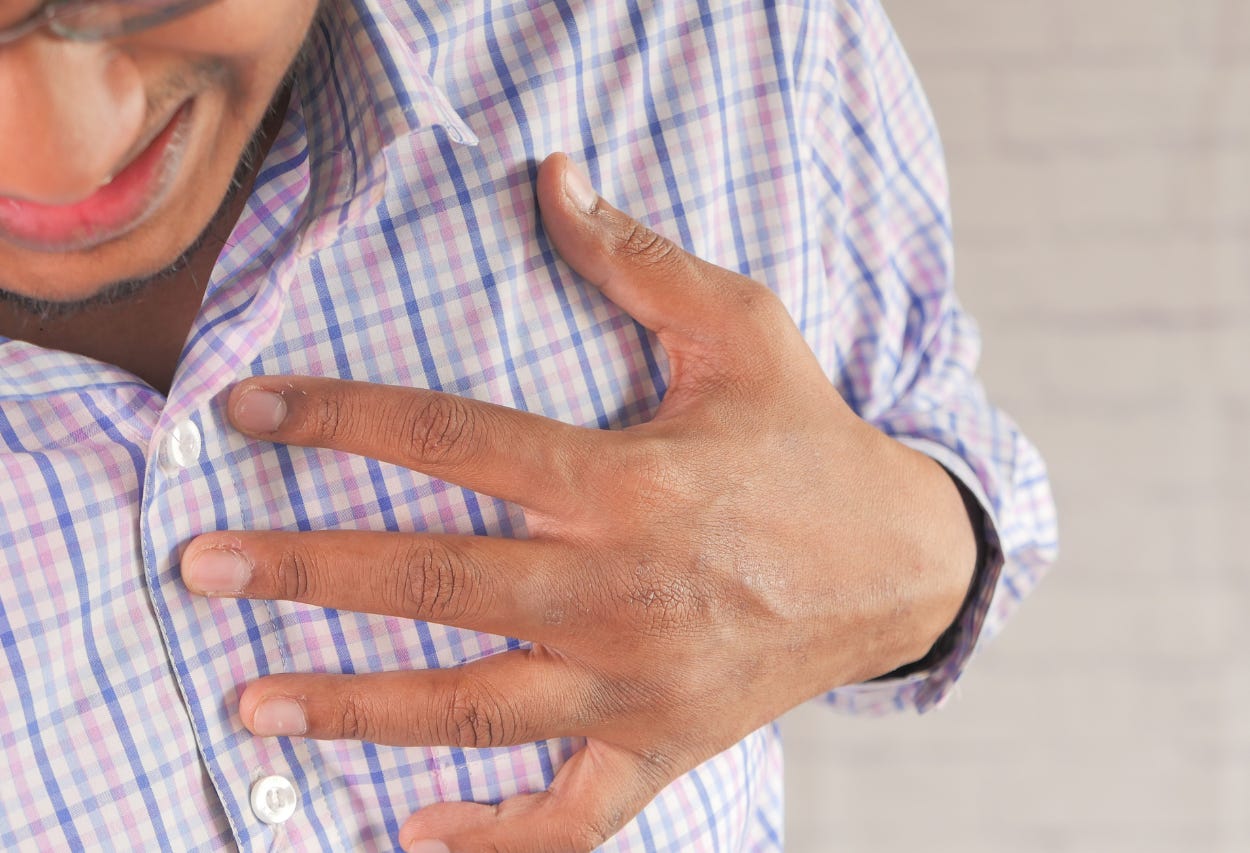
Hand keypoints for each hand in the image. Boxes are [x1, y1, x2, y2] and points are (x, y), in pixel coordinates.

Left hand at [183, 153, 976, 852]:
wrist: (900, 563)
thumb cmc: (811, 441)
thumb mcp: (743, 328)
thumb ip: (636, 260)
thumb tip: (551, 177)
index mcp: (628, 481)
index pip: (453, 440)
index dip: (340, 415)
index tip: (250, 409)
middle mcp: (620, 587)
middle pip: (435, 583)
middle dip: (306, 572)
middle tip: (203, 567)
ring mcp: (639, 681)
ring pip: (473, 706)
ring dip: (356, 708)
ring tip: (254, 700)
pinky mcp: (664, 744)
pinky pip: (571, 815)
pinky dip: (495, 837)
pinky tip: (418, 831)